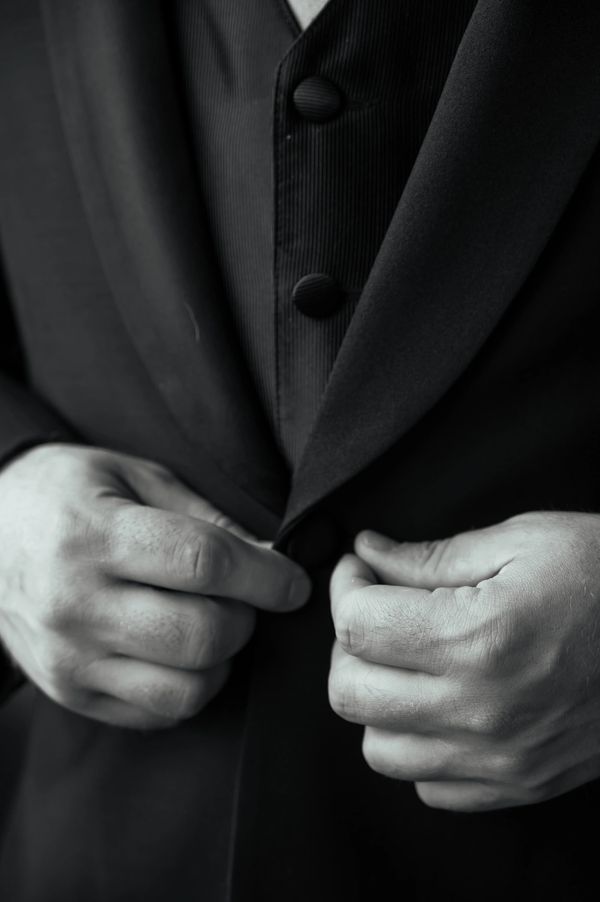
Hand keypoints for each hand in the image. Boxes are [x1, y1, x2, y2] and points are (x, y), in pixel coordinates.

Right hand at [0, 444, 309, 727]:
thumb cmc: (67, 494)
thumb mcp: (134, 476)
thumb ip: (205, 519)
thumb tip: (272, 558)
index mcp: (92, 536)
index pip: (203, 563)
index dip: (265, 576)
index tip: (293, 582)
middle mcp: (75, 605)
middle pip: (200, 635)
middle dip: (246, 619)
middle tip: (244, 598)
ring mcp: (69, 659)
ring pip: (185, 690)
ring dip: (221, 661)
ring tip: (210, 624)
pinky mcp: (70, 694)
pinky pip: (158, 713)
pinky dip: (189, 687)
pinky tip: (181, 652)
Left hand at [328, 511, 599, 811]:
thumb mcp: (522, 541)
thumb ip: (432, 555)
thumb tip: (371, 553)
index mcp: (481, 636)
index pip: (358, 626)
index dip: (347, 587)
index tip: (362, 570)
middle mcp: (483, 707)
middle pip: (351, 692)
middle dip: (348, 644)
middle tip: (377, 610)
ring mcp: (502, 756)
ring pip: (379, 748)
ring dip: (377, 699)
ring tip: (405, 660)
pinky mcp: (520, 782)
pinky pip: (430, 786)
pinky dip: (418, 746)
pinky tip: (440, 704)